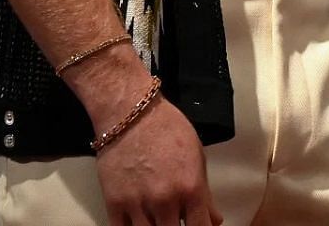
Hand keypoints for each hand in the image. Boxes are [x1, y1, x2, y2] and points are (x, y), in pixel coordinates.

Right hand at [91, 87, 220, 225]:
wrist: (131, 114)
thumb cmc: (167, 129)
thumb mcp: (197, 157)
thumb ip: (205, 193)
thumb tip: (214, 220)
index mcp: (190, 188)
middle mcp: (164, 200)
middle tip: (177, 220)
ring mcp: (137, 204)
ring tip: (159, 218)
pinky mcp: (113, 203)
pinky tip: (140, 222)